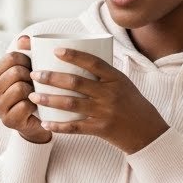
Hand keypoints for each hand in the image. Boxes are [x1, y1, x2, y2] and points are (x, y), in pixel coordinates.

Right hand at [0, 35, 51, 143]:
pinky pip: (25, 105)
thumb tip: (24, 39)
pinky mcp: (8, 121)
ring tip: (37, 95)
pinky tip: (37, 107)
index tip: (33, 67)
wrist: (38, 122)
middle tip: (37, 84)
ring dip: (34, 91)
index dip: (28, 59)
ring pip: (19, 88)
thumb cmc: (33, 92)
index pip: (11, 57)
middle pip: (15, 72)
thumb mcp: (29, 70)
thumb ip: (26, 52)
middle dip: (31, 76)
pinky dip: (35, 105)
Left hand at [28, 46, 167, 153]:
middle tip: (34, 74)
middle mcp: (110, 94)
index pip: (93, 62)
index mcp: (116, 78)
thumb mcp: (123, 84)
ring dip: (49, 99)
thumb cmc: (132, 104)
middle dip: (51, 77)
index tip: (56, 50)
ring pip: (71, 104)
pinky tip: (45, 123)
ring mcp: (105, 112)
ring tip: (33, 95)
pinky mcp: (101, 129)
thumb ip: (103, 74)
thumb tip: (78, 58)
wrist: (148, 131)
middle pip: (76, 82)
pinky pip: (75, 127)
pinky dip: (58, 126)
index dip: (74, 55)